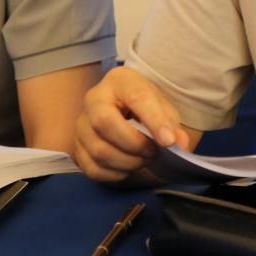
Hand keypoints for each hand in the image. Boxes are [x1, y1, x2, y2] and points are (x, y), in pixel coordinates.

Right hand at [72, 66, 189, 181]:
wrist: (123, 109)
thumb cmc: (144, 106)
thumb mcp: (162, 107)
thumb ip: (172, 124)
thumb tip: (179, 143)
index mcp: (120, 81)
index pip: (137, 98)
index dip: (154, 121)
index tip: (169, 141)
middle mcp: (93, 99)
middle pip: (105, 123)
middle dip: (134, 144)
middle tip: (153, 152)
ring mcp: (81, 124)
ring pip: (98, 150)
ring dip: (127, 162)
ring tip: (144, 160)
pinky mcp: (76, 147)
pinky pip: (92, 168)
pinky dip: (114, 174)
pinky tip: (128, 168)